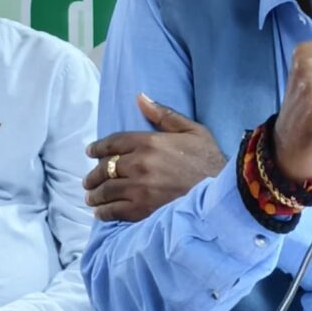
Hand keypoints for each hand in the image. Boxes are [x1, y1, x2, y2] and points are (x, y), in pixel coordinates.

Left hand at [84, 94, 225, 222]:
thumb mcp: (192, 130)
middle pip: (105, 168)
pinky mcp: (143, 210)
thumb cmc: (209, 160)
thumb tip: (140, 98)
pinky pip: (115, 211)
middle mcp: (140, 165)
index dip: (98, 148)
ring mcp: (140, 189)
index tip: (90, 152)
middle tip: (89, 180)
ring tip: (91, 197)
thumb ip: (164, 115)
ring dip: (95, 194)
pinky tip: (101, 212)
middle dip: (94, 174)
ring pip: (106, 191)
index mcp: (149, 142)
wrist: (223, 194)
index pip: (113, 143)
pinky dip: (104, 212)